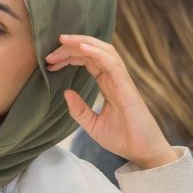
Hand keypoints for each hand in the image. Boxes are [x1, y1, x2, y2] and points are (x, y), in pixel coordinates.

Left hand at [46, 35, 176, 169]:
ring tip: (63, 40)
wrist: (142, 152)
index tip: (50, 61)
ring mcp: (121, 81)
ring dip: (83, 42)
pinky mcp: (126, 87)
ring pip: (104, 51)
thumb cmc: (123, 138)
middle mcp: (114, 78)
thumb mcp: (93, 125)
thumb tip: (66, 92)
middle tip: (50, 51)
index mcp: (108, 85)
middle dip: (71, 47)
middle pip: (93, 52)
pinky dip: (97, 52)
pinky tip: (81, 48)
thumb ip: (79, 110)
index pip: (87, 61)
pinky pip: (112, 63)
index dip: (69, 56)